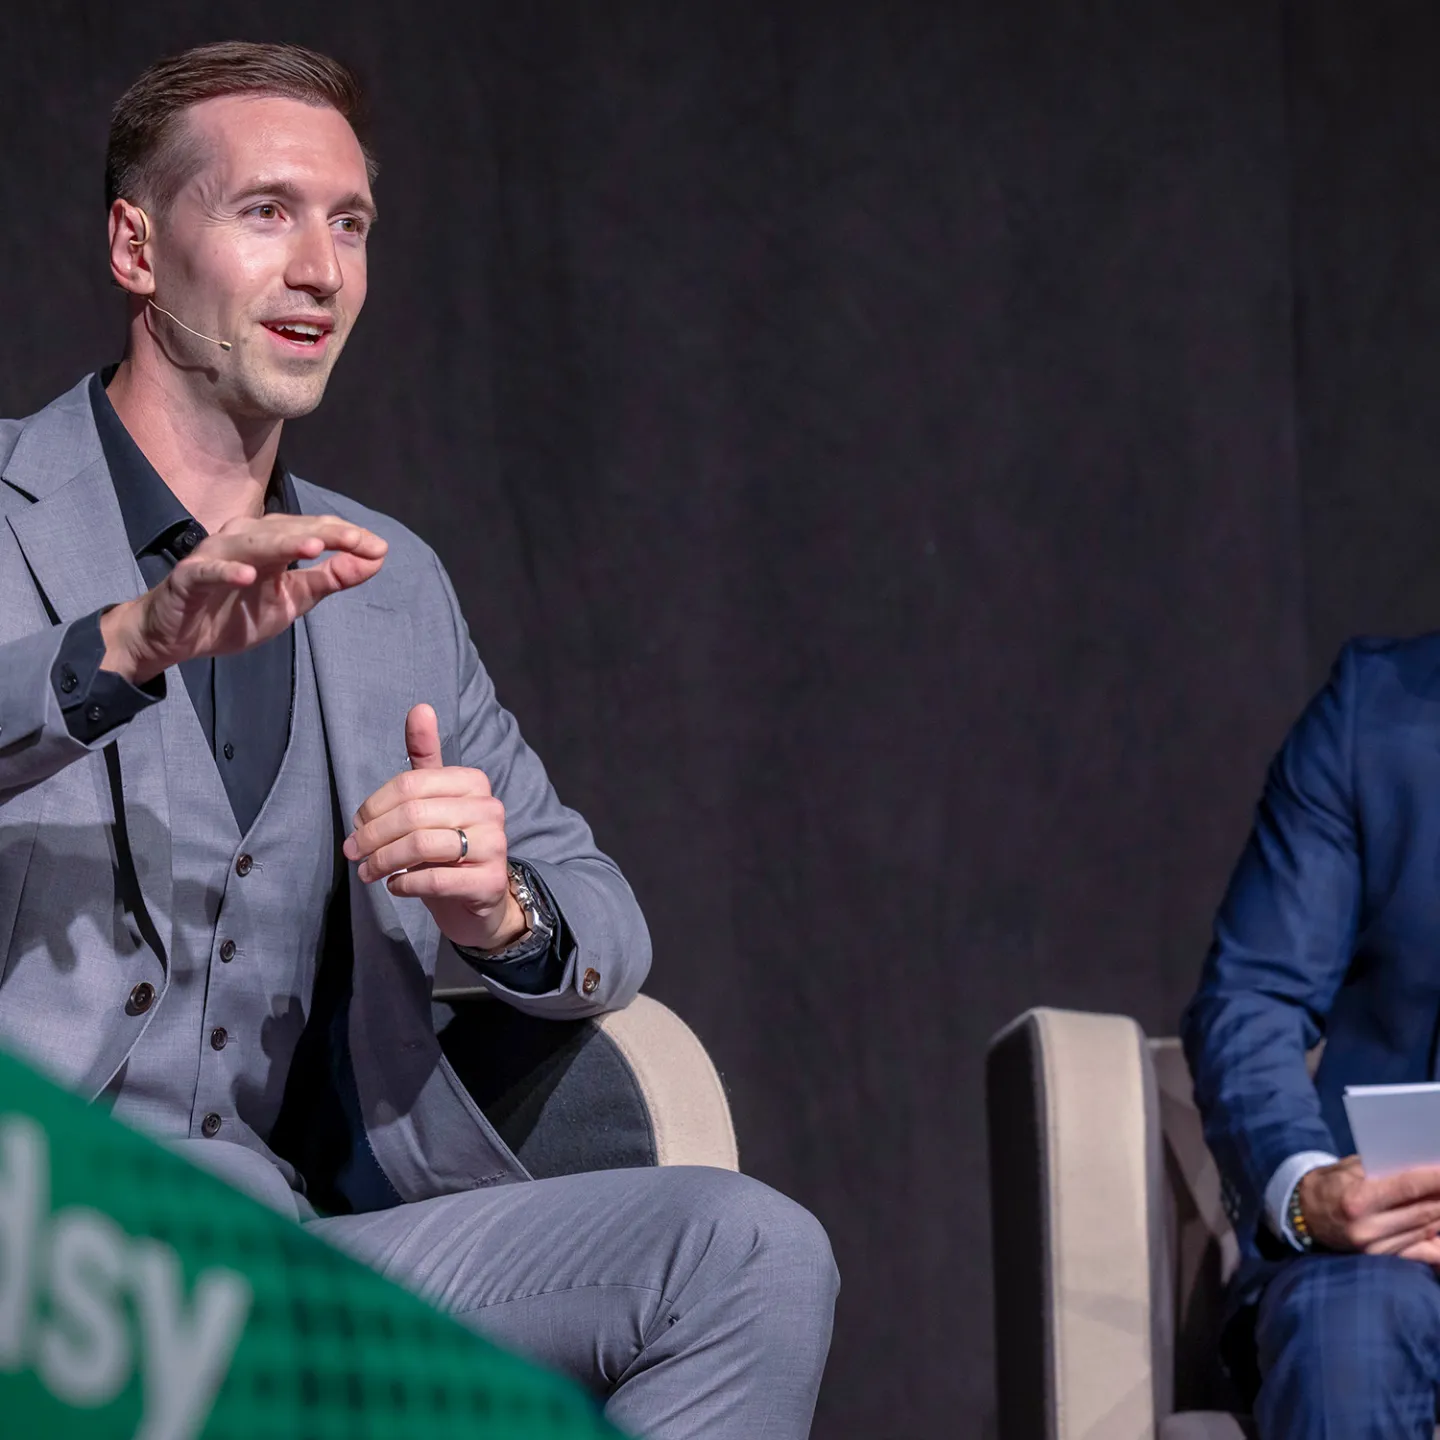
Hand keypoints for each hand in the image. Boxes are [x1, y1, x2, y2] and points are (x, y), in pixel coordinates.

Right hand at [100, 513, 387, 682]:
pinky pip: (208, 572)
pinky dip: (227, 571)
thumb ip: (330, 580)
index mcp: (270, 542)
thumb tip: (374, 559)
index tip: (379, 548)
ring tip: (314, 546)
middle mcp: (244, 539)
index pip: (313, 530)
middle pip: (288, 530)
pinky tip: (248, 575)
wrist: (176, 636)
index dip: (346, 537)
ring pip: (252, 544)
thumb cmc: (233, 611)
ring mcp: (214, 556)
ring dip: (282, 543)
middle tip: (361, 541)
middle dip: (326, 534)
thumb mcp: (292, 600)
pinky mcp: (188, 578)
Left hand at [342, 703, 529, 952]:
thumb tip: (420, 708)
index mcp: (474, 782)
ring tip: (368, 872)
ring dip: (383, 861)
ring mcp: (494, 845)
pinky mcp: (489, 882)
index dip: (374, 806)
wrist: (480, 899)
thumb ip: (425, 756)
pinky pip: (435, 879)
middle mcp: (490, 808)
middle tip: (353, 853)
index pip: (410, 784)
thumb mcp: (434, 799)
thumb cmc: (448, 846)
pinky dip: (405, 883)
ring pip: (421, 845)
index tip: (356, 826)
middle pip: (412, 814)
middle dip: (373, 836)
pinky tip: (395, 885)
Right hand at [1298, 1155, 1439, 1263]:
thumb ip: (1384, 1170)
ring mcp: (1375, 1248)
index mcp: (1356, 1200)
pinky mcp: (1381, 1259)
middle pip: (1423, 1211)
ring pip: (1426, 1229)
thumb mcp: (1350, 1168)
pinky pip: (1421, 1250)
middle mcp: (1367, 1228)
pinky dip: (1436, 1237)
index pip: (1407, 1187)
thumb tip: (1424, 1169)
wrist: (1304, 1214)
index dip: (1435, 1178)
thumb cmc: (1330, 1183)